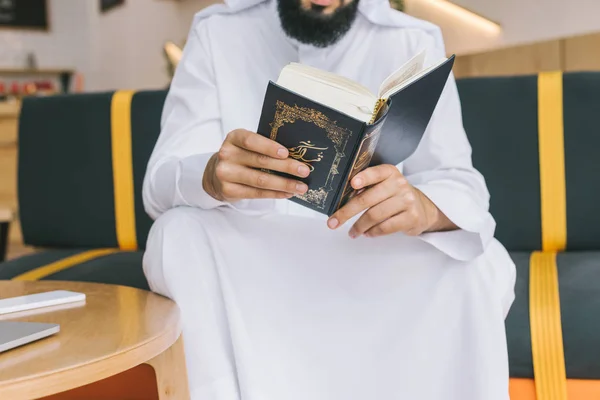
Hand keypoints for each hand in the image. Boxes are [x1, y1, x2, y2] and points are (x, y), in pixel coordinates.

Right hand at [203, 129, 310, 201]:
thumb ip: (265, 147)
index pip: (251, 140)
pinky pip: (257, 193)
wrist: (216, 174)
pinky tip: (288, 193)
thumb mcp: (247, 146)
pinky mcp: (229, 191)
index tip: (286, 153)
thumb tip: (296, 155)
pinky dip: (275, 193)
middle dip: (286, 167)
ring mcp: (226, 174)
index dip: (269, 147)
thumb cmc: (240, 156)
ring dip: (284, 184)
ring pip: (260, 180)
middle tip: (304, 171)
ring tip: (301, 186)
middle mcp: (227, 154)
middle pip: (260, 161)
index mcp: (234, 137)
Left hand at [327, 164, 456, 237]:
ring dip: (359, 226)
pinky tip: (367, 233)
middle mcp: (399, 184)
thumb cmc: (395, 196)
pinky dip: (372, 232)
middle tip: (333, 222)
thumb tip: (341, 200)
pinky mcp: (411, 217)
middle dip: (346, 212)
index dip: (364, 177)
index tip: (352, 183)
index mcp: (389, 173)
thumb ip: (367, 188)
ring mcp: (407, 201)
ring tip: (352, 232)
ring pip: (374, 215)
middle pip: (367, 199)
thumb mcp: (384, 185)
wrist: (423, 209)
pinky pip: (385, 227)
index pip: (376, 173)